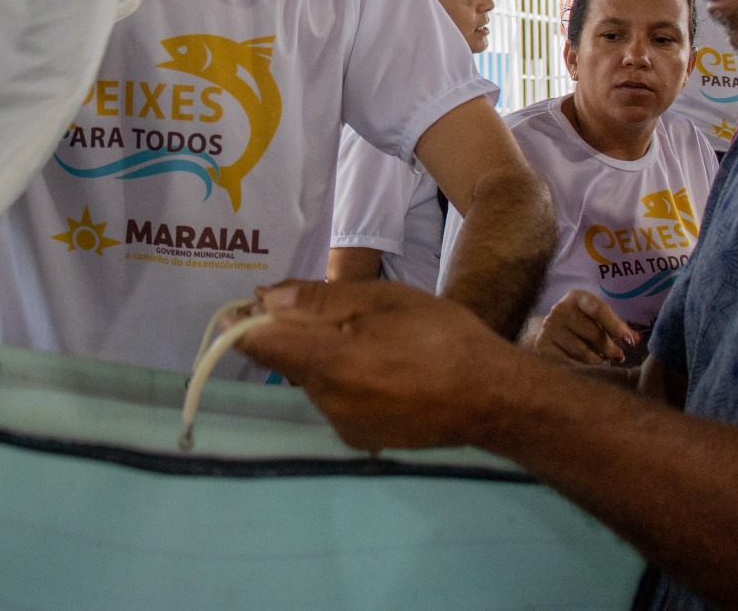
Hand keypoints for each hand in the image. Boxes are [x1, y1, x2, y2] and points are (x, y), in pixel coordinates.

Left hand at [234, 279, 531, 452]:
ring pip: (312, 380)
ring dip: (325, 357)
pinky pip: (334, 401)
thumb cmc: (440, 336)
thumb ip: (318, 300)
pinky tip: (383, 368)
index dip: (246, 322)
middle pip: (288, 361)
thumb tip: (264, 297)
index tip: (251, 304)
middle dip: (298, 334)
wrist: (492, 397)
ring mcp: (343, 427)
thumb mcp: (382, 300)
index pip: (259, 345)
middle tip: (342, 311)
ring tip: (374, 340)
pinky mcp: (360, 440)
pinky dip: (345, 381)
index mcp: (330, 363)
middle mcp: (327, 403)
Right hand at [520, 289, 638, 367]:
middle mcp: (560, 309)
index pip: (599, 310)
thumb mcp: (598, 318)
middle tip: (619, 357)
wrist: (550, 330)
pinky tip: (588, 370)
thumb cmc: (582, 323)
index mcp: (577, 297)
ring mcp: (549, 327)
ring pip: (582, 351)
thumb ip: (618, 327)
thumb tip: (636, 339)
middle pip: (593, 333)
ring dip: (598, 361)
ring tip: (604, 363)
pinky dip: (582, 368)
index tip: (630, 343)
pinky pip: (569, 362)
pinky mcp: (542, 345)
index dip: (617, 327)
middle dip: (610, 348)